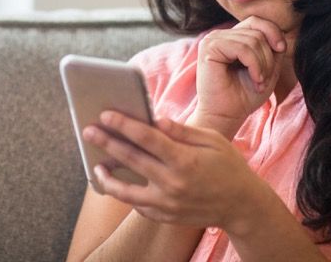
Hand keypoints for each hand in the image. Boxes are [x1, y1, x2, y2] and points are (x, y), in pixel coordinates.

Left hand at [82, 111, 263, 230]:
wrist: (243, 206)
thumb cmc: (228, 166)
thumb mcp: (212, 140)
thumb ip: (181, 130)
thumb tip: (156, 119)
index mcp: (185, 160)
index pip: (147, 139)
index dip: (124, 125)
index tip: (106, 114)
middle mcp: (173, 184)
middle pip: (132, 160)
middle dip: (107, 143)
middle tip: (88, 130)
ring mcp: (168, 204)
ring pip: (127, 192)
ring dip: (108, 178)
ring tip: (96, 165)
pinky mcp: (166, 217)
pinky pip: (139, 206)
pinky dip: (126, 194)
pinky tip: (118, 182)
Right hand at [189, 17, 289, 133]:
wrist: (226, 116)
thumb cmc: (244, 96)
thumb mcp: (266, 69)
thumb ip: (272, 49)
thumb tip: (279, 37)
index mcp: (231, 37)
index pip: (256, 21)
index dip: (273, 32)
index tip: (281, 51)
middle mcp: (220, 35)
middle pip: (257, 31)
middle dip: (268, 57)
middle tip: (265, 79)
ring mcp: (213, 39)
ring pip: (252, 40)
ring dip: (263, 65)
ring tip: (259, 82)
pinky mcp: (209, 48)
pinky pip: (242, 48)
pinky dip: (255, 65)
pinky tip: (255, 79)